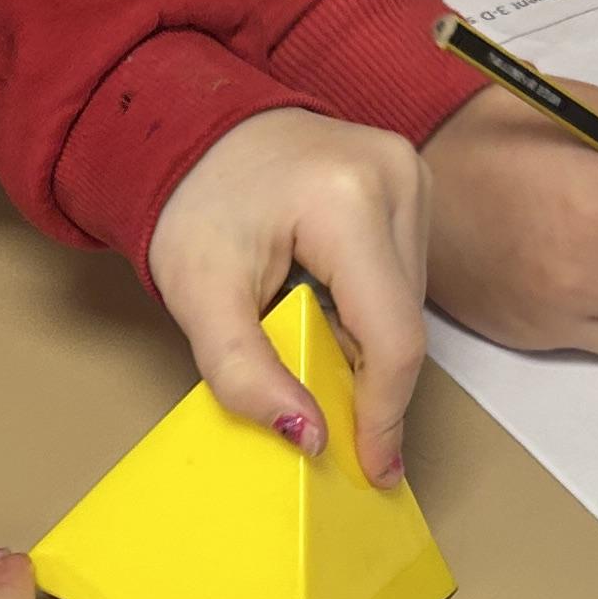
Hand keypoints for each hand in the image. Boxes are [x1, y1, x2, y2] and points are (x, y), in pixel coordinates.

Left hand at [146, 105, 429, 486]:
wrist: (187, 129)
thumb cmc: (190, 204)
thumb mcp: (200, 297)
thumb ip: (245, 373)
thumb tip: (307, 438)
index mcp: (347, 200)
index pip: (392, 335)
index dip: (383, 413)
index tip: (373, 469)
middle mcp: (396, 176)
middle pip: (404, 321)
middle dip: (366, 379)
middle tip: (320, 410)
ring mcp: (410, 172)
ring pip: (410, 302)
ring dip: (367, 342)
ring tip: (307, 338)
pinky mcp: (410, 179)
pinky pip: (403, 272)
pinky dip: (368, 308)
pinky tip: (323, 306)